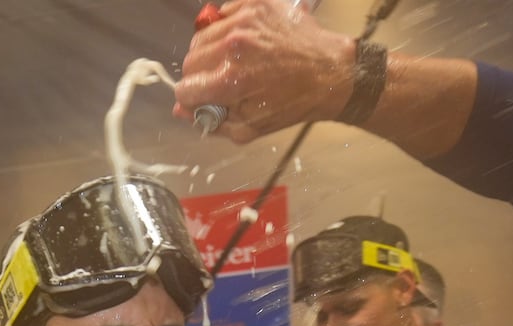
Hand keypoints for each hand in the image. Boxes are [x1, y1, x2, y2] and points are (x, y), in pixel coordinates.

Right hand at [174, 0, 356, 143]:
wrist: (330, 72)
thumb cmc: (293, 103)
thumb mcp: (251, 128)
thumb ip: (212, 121)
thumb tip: (181, 111)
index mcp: (231, 80)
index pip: (185, 88)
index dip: (191, 98)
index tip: (201, 99)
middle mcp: (233, 45)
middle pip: (189, 60)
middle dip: (200, 75)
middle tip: (220, 81)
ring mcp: (244, 19)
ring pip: (201, 37)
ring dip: (210, 52)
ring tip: (233, 61)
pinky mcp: (254, 3)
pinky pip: (222, 15)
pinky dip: (226, 30)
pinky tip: (245, 42)